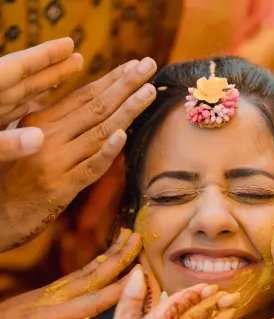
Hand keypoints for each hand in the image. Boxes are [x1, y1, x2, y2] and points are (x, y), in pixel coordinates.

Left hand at [0, 38, 82, 129]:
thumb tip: (39, 138)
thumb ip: (7, 142)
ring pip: (17, 95)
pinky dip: (22, 107)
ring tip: (64, 78)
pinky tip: (32, 106)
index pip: (20, 67)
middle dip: (52, 69)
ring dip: (41, 86)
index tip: (70, 43)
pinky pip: (7, 113)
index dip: (45, 55)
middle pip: (24, 80)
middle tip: (79, 58)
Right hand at [0, 56, 156, 252]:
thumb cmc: (14, 175)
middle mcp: (47, 136)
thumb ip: (55, 124)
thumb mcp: (28, 140)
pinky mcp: (60, 188)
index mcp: (39, 121)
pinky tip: (123, 136)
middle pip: (94, 107)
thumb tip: (86, 106)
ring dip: (127, 110)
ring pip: (98, 132)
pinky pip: (89, 168)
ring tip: (149, 91)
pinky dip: (107, 152)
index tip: (134, 65)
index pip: (83, 96)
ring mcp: (55, 162)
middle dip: (125, 85)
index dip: (111, 80)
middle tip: (149, 65)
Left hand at [0, 229, 140, 318]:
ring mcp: (44, 295)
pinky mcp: (39, 295)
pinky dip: (91, 266)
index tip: (141, 275)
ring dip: (106, 256)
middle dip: (116, 258)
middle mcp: (50, 300)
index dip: (118, 289)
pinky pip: (72, 277)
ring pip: (82, 272)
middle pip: (90, 276)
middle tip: (137, 239)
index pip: (91, 301)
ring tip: (124, 240)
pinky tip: (98, 264)